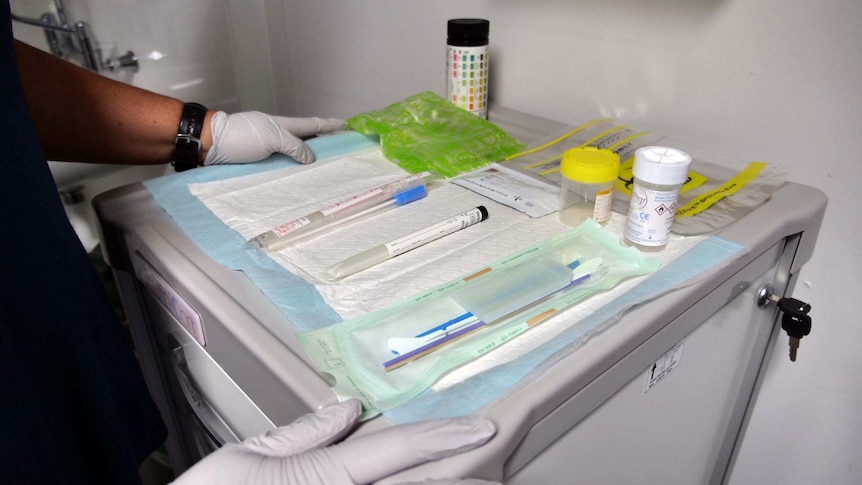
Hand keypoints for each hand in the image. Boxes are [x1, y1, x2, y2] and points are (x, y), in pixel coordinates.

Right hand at [171, 399, 498, 484]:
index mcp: (323, 477)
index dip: (443, 435)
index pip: (396, 449)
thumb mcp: (244, 460)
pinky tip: (427, 484)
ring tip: (472, 476)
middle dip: (463, 477)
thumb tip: (348, 408)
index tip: (484, 426)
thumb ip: (302, 435)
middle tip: (495, 465)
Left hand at [204, 111, 345, 164]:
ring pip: (294, 157)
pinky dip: (294, 174)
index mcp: (284, 126)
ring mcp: (269, 151)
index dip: (330, 125)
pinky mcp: (260, 165)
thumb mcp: (272, 137)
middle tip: (342, 153)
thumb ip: (294, 146)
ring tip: (326, 172)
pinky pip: (282, 169)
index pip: (312, 125)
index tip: (347, 125)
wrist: (210, 144)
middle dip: (324, 145)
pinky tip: (300, 183)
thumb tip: (311, 158)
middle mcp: (278, 137)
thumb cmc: (241, 136)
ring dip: (309, 163)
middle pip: (306, 142)